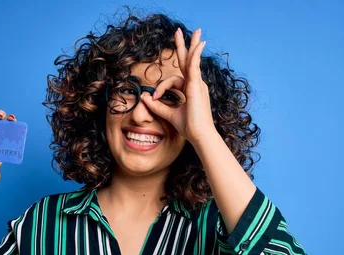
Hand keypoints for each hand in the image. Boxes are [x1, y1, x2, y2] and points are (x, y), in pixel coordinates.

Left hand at [140, 28, 214, 143]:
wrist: (199, 135)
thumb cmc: (189, 127)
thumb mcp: (169, 114)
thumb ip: (157, 105)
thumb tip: (144, 97)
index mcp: (191, 90)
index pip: (174, 80)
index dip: (161, 88)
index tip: (153, 98)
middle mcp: (196, 84)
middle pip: (188, 61)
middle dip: (185, 46)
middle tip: (180, 31)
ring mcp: (198, 84)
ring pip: (192, 61)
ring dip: (192, 45)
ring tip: (196, 31)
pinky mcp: (197, 86)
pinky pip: (194, 67)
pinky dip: (195, 56)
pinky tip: (197, 45)